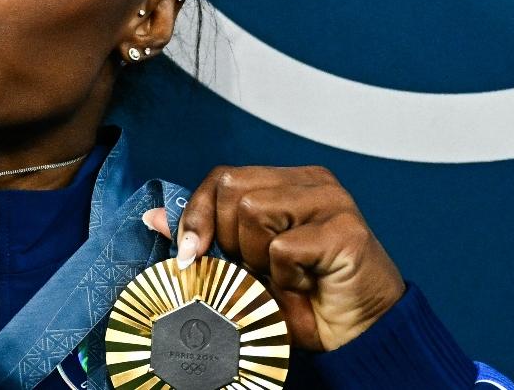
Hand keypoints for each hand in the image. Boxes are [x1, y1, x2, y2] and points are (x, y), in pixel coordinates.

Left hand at [143, 166, 404, 350]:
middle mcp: (313, 182)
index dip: (198, 215)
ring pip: (254, 212)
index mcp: (289, 182)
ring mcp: (332, 202)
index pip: (224, 178)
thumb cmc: (305, 301)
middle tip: (255, 269)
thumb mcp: (243, 268)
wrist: (358, 335)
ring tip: (284, 278)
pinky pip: (283, 248)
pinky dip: (285, 277)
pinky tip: (306, 286)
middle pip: (234, 189)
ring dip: (257, 259)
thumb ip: (205, 240)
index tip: (191, 254)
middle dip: (229, 239)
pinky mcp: (345, 230)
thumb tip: (155, 219)